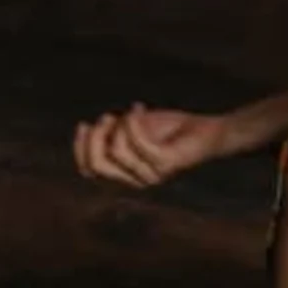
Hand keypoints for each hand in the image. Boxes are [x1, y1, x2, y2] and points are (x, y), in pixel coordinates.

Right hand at [73, 103, 233, 188]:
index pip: (90, 170)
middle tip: (107, 117)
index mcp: (126, 175)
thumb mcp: (132, 129)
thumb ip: (111, 133)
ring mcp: (152, 174)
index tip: (83, 124)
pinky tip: (140, 107)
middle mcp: (137, 180)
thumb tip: (88, 129)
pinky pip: (138, 142)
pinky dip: (134, 120)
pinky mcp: (166, 163)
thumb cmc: (170, 129)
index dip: (80, 148)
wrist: (206, 130)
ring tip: (132, 112)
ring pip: (116, 150)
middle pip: (98, 164)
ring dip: (120, 124)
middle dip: (95, 137)